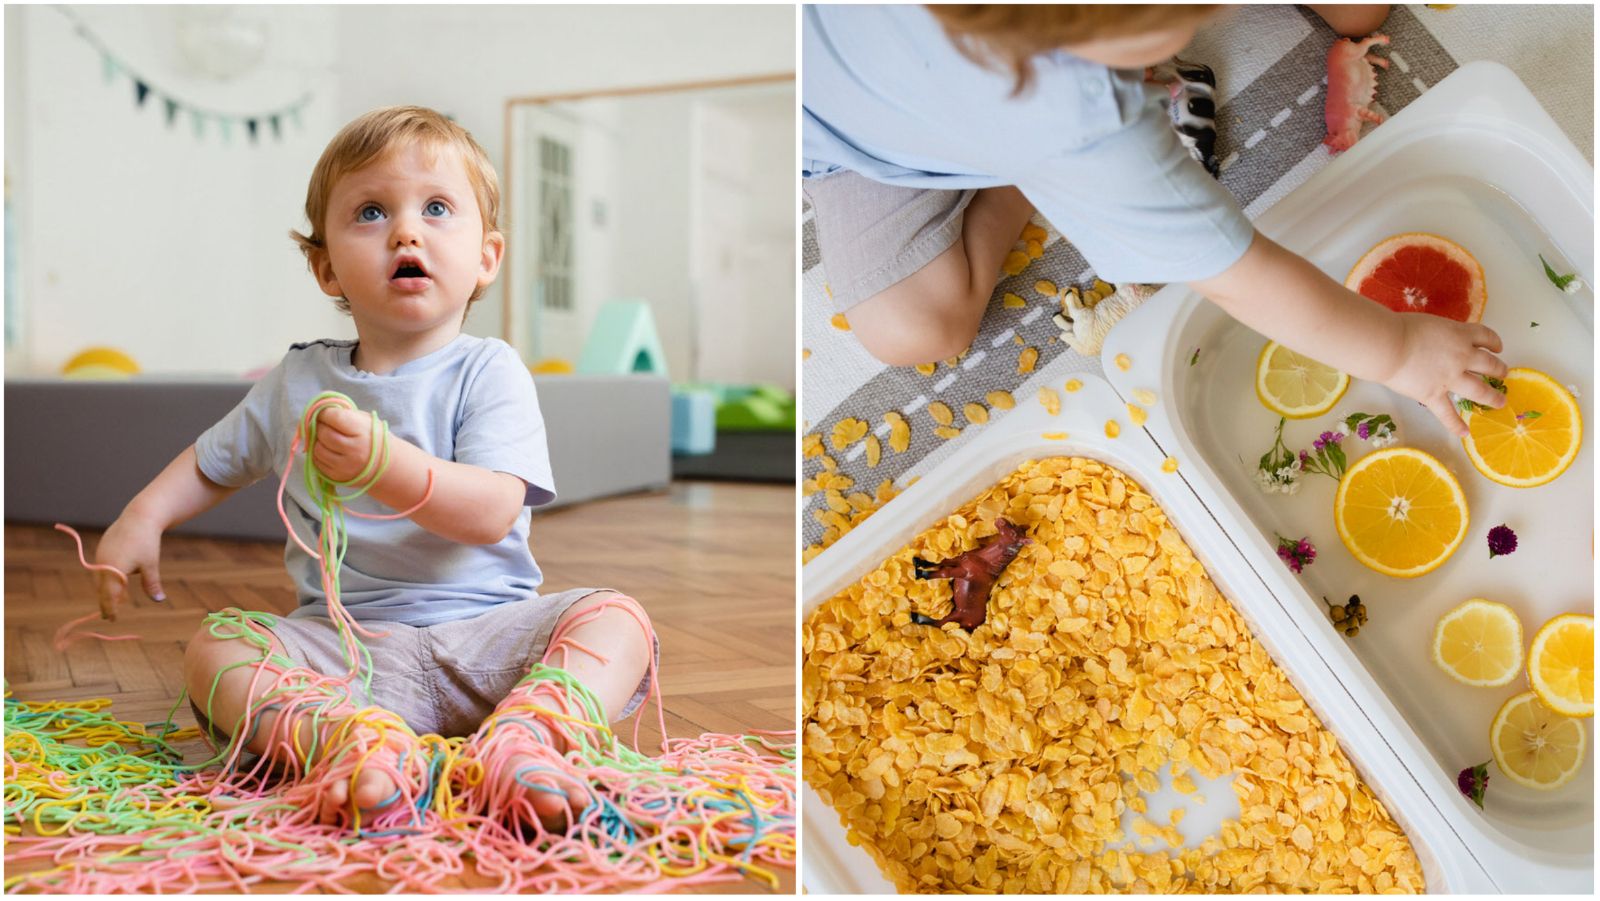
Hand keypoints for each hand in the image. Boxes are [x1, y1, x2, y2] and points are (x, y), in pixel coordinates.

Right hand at [93, 510, 165, 619]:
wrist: (139, 516)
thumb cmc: (147, 542)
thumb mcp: (151, 565)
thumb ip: (152, 584)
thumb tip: (159, 600)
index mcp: (113, 571)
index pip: (109, 596)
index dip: (110, 609)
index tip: (112, 619)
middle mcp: (102, 564)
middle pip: (102, 589)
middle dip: (106, 602)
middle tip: (109, 615)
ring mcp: (100, 555)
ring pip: (100, 578)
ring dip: (106, 590)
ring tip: (114, 600)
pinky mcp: (102, 548)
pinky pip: (101, 568)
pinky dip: (106, 577)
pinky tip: (115, 581)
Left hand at [312, 405, 379, 483]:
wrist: (386, 465)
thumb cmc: (374, 437)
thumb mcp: (366, 420)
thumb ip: (344, 413)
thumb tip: (318, 411)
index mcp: (363, 432)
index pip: (334, 417)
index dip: (325, 413)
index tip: (324, 413)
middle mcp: (354, 450)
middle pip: (323, 433)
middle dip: (320, 427)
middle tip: (324, 425)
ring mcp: (345, 466)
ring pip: (317, 449)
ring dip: (318, 441)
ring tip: (326, 439)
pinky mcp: (337, 476)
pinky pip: (317, 462)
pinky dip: (319, 454)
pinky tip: (328, 451)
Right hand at [1382, 315, 1507, 436]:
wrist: (1388, 346)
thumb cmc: (1401, 328)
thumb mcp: (1430, 323)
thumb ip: (1439, 334)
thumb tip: (1435, 342)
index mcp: (1460, 335)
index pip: (1485, 337)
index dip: (1494, 342)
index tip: (1496, 347)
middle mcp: (1462, 357)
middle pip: (1489, 364)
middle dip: (1498, 369)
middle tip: (1502, 374)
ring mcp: (1450, 378)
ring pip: (1479, 390)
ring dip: (1492, 397)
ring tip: (1500, 402)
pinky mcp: (1434, 395)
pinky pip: (1447, 413)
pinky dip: (1455, 424)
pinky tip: (1464, 433)